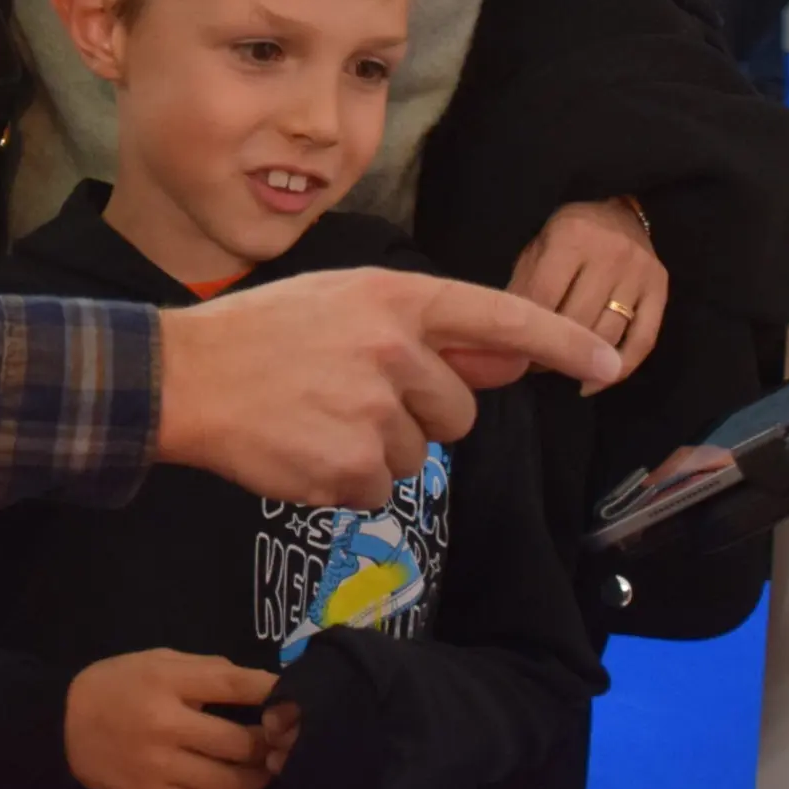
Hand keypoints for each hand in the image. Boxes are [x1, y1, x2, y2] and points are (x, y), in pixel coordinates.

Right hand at [64, 649, 280, 788]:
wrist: (62, 725)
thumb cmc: (118, 685)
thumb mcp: (157, 660)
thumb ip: (206, 670)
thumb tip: (260, 684)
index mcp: (165, 681)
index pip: (234, 685)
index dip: (273, 693)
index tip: (294, 699)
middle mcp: (164, 725)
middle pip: (240, 743)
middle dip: (271, 745)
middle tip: (284, 744)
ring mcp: (157, 768)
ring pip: (229, 784)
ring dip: (257, 779)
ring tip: (267, 770)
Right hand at [155, 270, 620, 505]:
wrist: (180, 379)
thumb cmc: (257, 336)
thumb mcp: (340, 305)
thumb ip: (426, 334)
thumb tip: (510, 363)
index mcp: (391, 298)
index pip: (498, 318)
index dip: (560, 342)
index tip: (608, 364)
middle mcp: (392, 349)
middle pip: (459, 410)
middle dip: (421, 416)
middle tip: (350, 398)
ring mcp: (372, 410)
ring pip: (418, 455)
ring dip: (377, 450)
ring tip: (315, 419)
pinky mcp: (349, 466)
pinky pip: (380, 490)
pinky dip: (346, 482)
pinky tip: (303, 450)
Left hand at [509, 199, 667, 386]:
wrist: (621, 211)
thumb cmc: (571, 233)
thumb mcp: (539, 246)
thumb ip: (524, 285)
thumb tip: (507, 335)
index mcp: (571, 238)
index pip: (543, 297)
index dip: (526, 330)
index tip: (514, 351)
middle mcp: (609, 254)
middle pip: (577, 320)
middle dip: (552, 349)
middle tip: (535, 364)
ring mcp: (639, 273)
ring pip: (608, 335)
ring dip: (580, 361)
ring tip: (560, 368)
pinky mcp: (661, 289)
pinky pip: (643, 341)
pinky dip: (619, 369)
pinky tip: (594, 382)